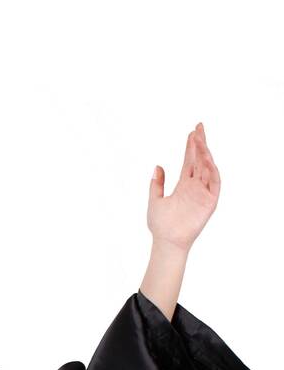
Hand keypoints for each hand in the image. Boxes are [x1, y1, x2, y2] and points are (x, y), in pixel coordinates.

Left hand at [147, 122, 219, 252]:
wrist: (167, 241)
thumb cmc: (160, 225)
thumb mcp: (155, 200)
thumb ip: (157, 184)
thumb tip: (158, 166)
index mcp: (184, 185)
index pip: (190, 161)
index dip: (191, 146)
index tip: (192, 132)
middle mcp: (195, 186)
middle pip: (200, 160)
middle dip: (200, 144)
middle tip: (199, 127)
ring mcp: (203, 193)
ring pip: (207, 168)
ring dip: (204, 154)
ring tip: (199, 140)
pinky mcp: (210, 202)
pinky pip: (214, 183)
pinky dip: (212, 170)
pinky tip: (207, 159)